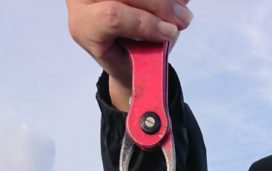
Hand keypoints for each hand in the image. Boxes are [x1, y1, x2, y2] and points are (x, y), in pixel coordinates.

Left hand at [66, 0, 191, 108]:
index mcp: (84, 27)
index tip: (171, 33)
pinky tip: (177, 1)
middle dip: (160, 5)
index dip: (145, 23)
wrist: (119, 48)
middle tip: (184, 19)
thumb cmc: (128, 58)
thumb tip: (172, 26)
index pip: (112, 17)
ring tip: (182, 8)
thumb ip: (151, 45)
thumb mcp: (137, 62)